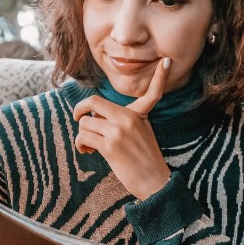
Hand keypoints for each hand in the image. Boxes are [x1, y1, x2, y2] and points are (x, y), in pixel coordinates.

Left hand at [73, 58, 172, 199]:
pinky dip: (81, 145)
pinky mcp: (110, 146)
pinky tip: (87, 151)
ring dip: (82, 136)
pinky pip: (83, 137)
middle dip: (79, 109)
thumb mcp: (142, 134)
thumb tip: (96, 118)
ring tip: (90, 146)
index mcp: (139, 115)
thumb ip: (124, 121)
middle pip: (94, 102)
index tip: (166, 61)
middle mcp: (129, 119)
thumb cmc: (145, 161)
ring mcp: (119, 131)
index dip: (161, 77)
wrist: (154, 183)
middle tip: (77, 117)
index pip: (153, 93)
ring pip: (85, 123)